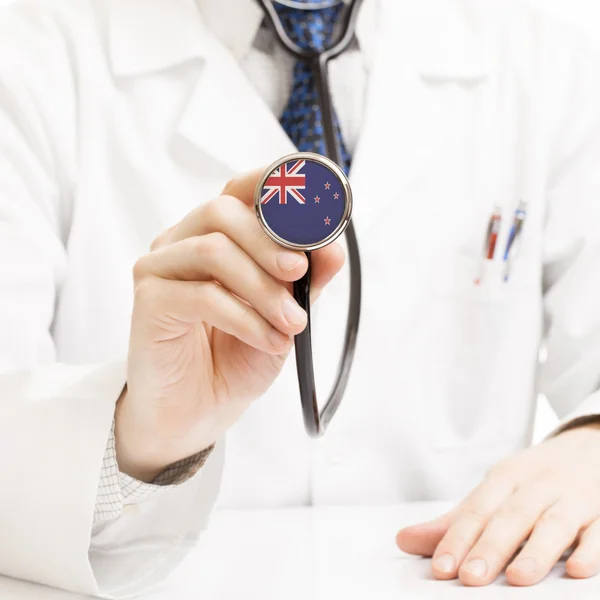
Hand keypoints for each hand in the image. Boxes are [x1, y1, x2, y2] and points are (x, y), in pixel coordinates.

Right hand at [115, 169, 343, 480]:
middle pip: (222, 211)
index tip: (312, 205)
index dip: (272, 185)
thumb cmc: (237, 356)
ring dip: (263, 288)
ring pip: (212, 250)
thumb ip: (306, 280)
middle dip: (270, 241)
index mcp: (214, 235)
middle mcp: (182, 242)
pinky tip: (268, 340)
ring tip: (292, 323)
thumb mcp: (285, 314)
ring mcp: (160, 268)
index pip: (239, 190)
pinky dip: (246, 318)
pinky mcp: (149, 302)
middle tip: (299, 273)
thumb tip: (332, 247)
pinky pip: (202, 296)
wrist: (198, 411)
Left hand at [396, 424, 599, 585]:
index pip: (477, 510)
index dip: (457, 538)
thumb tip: (404, 540)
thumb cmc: (532, 479)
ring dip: (536, 551)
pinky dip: (590, 549)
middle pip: (511, 517)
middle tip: (470, 578)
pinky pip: (598, 531)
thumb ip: (454, 522)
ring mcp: (572, 497)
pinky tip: (578, 569)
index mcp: (505, 478)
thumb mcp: (494, 491)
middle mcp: (536, 485)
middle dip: (490, 547)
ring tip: (518, 579)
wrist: (588, 447)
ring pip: (554, 523)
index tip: (441, 568)